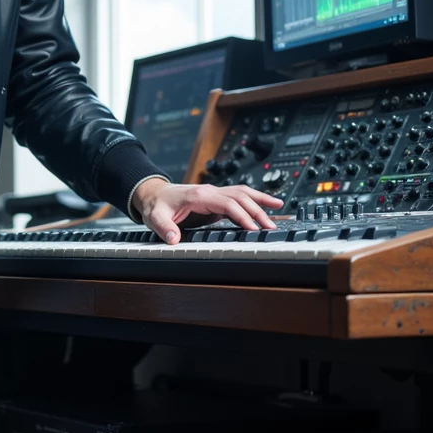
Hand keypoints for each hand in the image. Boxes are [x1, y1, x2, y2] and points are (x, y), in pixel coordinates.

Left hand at [131, 177, 281, 244]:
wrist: (154, 193)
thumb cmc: (157, 204)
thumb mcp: (156, 217)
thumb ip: (165, 228)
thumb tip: (174, 240)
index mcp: (199, 196)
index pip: (227, 204)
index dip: (241, 215)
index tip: (252, 228)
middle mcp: (210, 192)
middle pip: (240, 197)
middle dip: (257, 211)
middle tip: (270, 227)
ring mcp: (214, 193)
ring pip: (242, 192)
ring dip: (260, 200)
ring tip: (278, 207)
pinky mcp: (216, 198)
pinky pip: (239, 196)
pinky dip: (254, 198)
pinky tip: (266, 203)